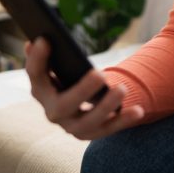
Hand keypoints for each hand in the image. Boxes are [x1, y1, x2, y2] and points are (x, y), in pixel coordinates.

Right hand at [25, 37, 144, 139]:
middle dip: (81, 90)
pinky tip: (138, 110)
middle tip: (99, 74)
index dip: (37, 58)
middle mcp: (52, 112)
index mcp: (40, 90)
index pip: (34, 74)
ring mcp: (71, 126)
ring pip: (88, 122)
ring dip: (106, 106)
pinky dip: (123, 120)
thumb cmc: (66, 76)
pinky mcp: (91, 133)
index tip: (45, 39)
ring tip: (122, 88)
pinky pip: (108, 129)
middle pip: (63, 105)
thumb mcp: (57, 65)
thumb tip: (37, 41)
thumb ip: (47, 54)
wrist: (76, 106)